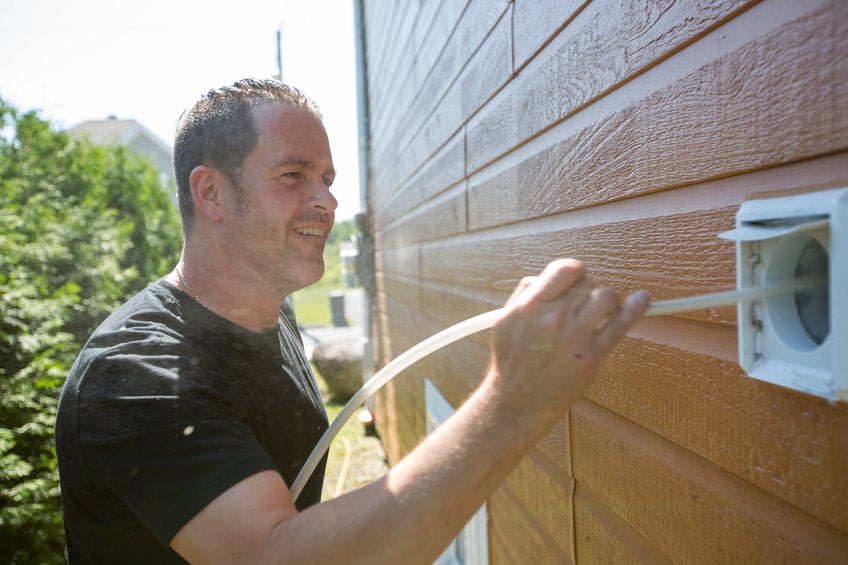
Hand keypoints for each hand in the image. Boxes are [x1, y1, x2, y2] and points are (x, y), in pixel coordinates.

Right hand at [488, 259, 648, 418]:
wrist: (518, 402)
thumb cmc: (513, 361)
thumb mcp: (505, 321)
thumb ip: (524, 295)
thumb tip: (543, 277)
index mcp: (531, 306)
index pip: (566, 268)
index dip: (576, 271)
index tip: (576, 280)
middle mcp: (554, 318)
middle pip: (588, 283)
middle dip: (588, 291)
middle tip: (582, 307)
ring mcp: (575, 336)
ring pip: (606, 297)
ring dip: (607, 301)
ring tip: (599, 313)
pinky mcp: (592, 355)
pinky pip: (620, 324)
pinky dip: (636, 308)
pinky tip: (643, 299)